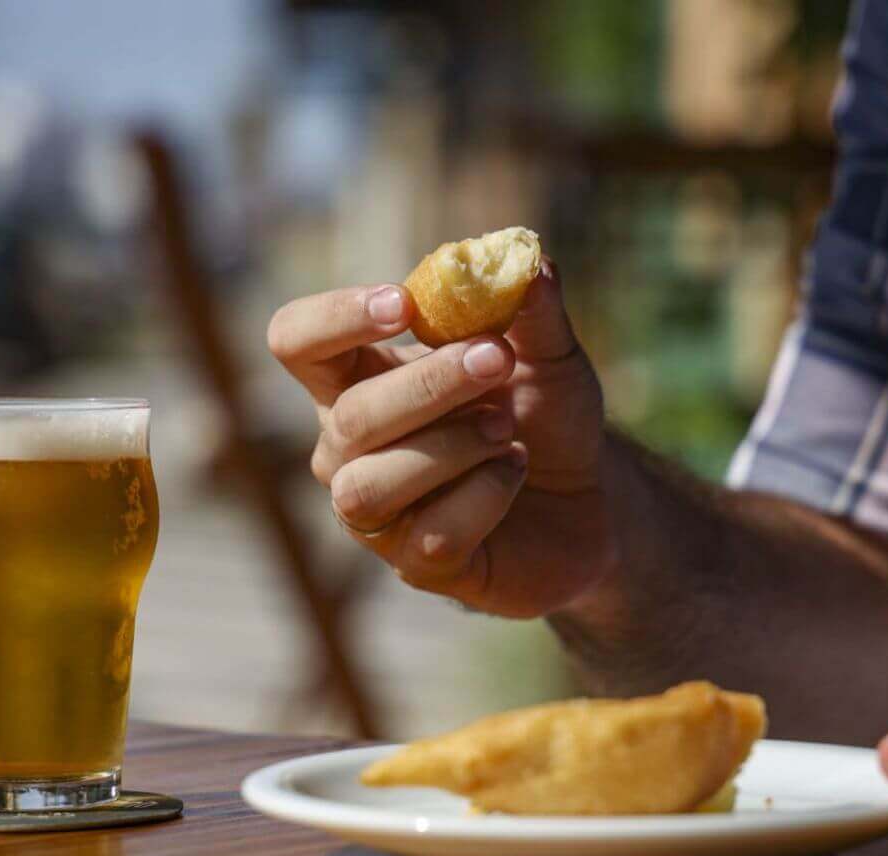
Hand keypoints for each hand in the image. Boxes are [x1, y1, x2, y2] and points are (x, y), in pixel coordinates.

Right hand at [267, 260, 612, 616]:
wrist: (591, 500)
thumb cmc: (545, 416)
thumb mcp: (549, 354)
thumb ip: (533, 307)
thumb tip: (526, 259)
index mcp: (359, 380)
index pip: (297, 340)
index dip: (335, 319)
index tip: (402, 305)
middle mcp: (349, 448)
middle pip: (349, 417)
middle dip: (429, 385)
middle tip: (496, 360)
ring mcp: (377, 514)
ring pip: (370, 487)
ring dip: (450, 448)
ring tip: (507, 429)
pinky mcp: (418, 565)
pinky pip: (429, 535)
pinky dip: (485, 495)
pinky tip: (514, 474)